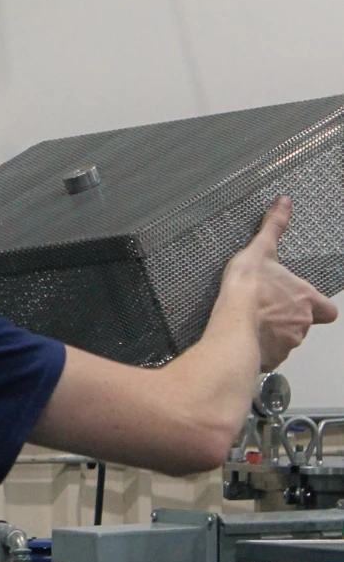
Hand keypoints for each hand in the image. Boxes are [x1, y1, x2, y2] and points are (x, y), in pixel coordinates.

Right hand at [219, 198, 337, 368]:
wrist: (231, 324)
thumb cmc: (249, 289)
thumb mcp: (260, 250)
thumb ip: (273, 228)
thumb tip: (284, 201)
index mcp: (306, 299)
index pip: (329, 311)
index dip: (320, 308)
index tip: (306, 305)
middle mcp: (302, 324)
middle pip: (304, 326)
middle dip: (288, 320)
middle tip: (266, 311)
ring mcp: (288, 344)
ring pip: (286, 342)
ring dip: (274, 336)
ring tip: (252, 325)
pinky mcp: (271, 360)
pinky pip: (270, 357)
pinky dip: (260, 351)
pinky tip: (245, 340)